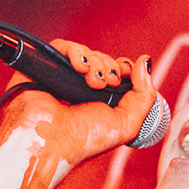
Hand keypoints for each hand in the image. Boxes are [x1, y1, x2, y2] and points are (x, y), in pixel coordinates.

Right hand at [5, 41, 159, 169]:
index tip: (124, 77)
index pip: (116, 72)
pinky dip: (75, 52)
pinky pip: (62, 47)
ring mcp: (63, 78)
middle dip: (110, 68)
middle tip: (107, 84)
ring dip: (95, 63)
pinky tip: (79, 68)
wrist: (51, 142)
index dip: (124, 69)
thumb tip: (145, 62)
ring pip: (86, 53)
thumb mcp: (127, 124)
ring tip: (91, 82)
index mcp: (100, 102)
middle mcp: (81, 89)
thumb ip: (144, 94)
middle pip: (103, 60)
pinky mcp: (44, 68)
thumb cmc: (82, 141)